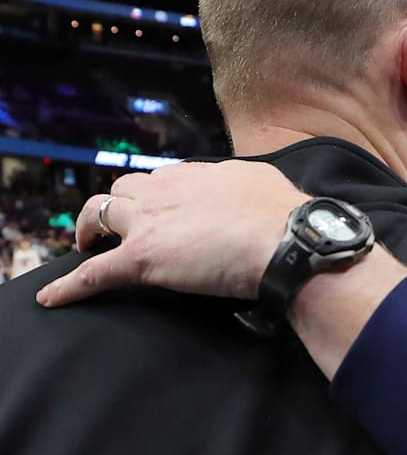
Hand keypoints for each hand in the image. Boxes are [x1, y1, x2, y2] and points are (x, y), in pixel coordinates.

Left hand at [37, 160, 309, 306]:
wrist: (286, 240)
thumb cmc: (284, 215)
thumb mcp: (261, 181)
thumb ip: (240, 182)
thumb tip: (243, 188)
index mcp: (195, 174)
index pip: (159, 179)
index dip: (153, 196)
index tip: (157, 211)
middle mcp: (165, 189)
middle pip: (122, 190)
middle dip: (117, 208)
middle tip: (119, 229)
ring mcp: (150, 222)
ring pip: (98, 215)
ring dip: (89, 231)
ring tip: (87, 249)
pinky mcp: (141, 258)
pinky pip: (93, 272)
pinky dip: (70, 286)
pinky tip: (53, 298)